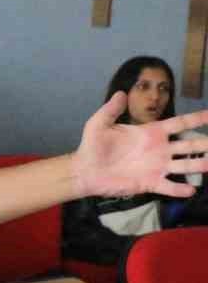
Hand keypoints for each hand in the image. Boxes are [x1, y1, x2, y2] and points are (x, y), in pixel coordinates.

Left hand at [72, 93, 207, 198]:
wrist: (85, 171)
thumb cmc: (93, 146)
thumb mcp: (99, 124)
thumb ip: (110, 110)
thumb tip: (121, 92)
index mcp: (150, 133)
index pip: (179, 124)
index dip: (196, 119)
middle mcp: (159, 149)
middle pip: (189, 145)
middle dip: (206, 143)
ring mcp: (157, 167)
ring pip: (186, 165)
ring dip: (201, 164)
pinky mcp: (150, 183)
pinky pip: (170, 187)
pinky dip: (181, 189)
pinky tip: (191, 190)